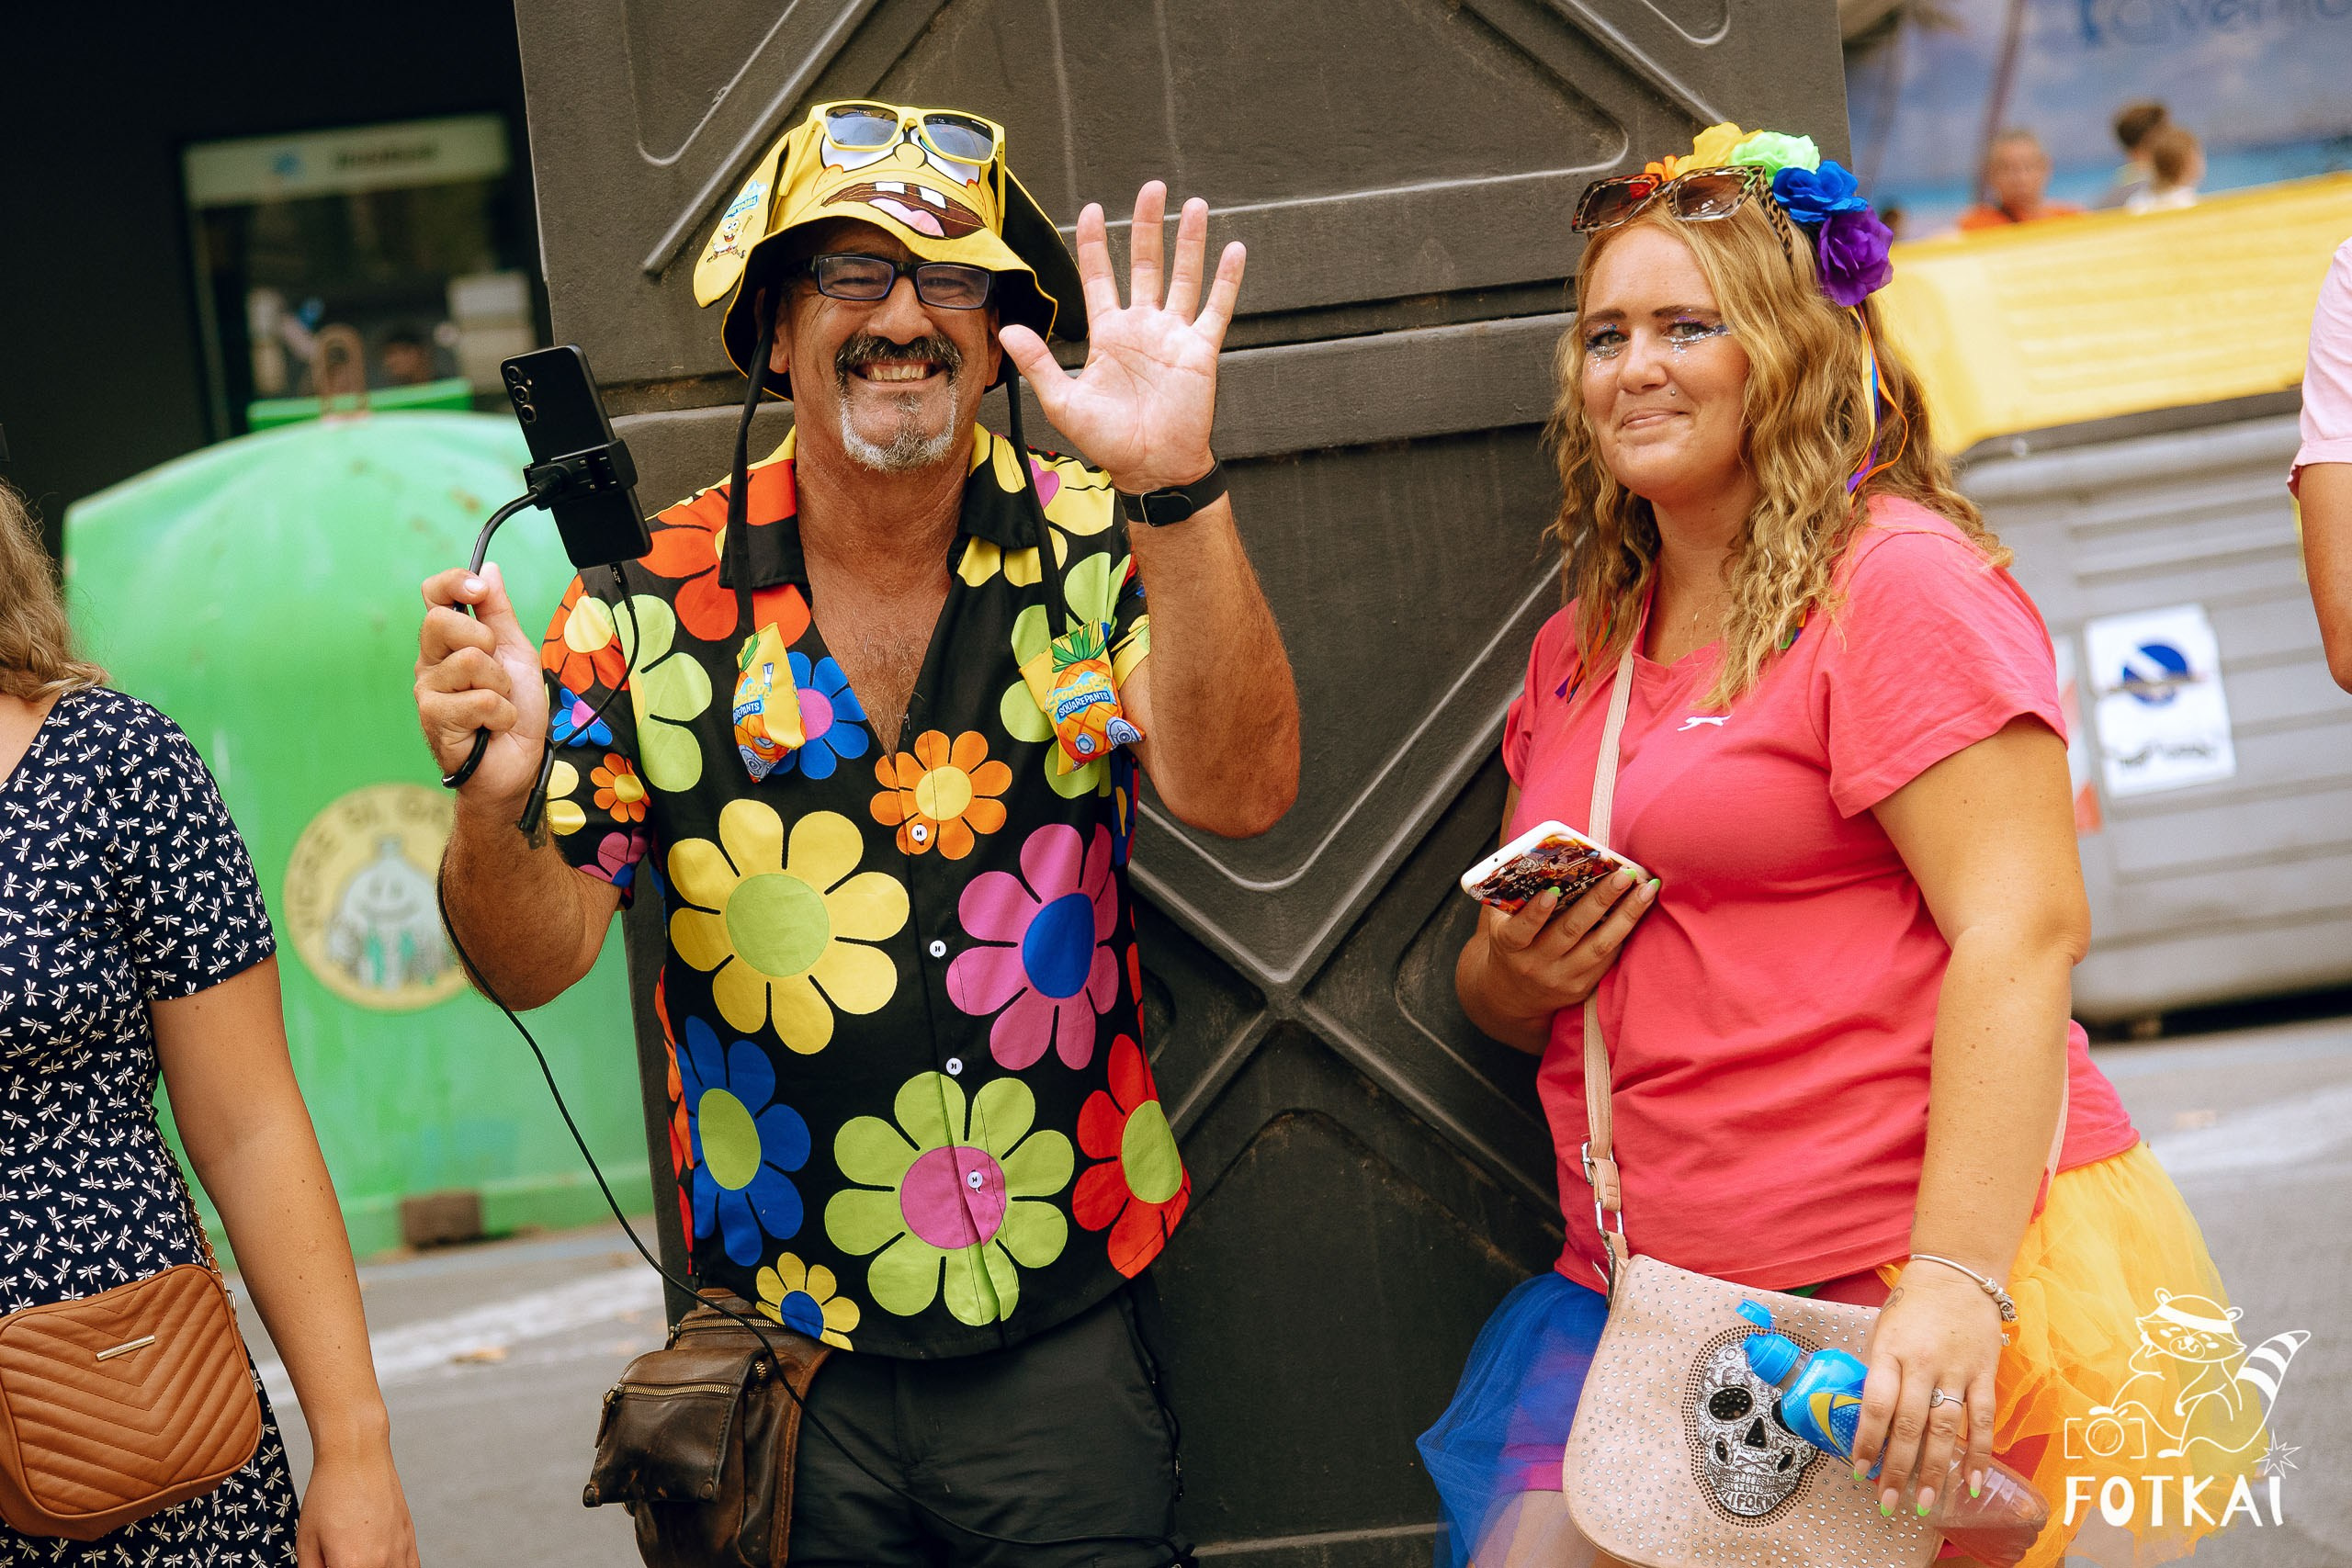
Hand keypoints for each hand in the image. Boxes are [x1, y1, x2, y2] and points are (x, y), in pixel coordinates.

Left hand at [296, 1445, 418, 1567]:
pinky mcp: (409, 1538)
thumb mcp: (305, 1541)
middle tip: (336, 1557)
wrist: (356, 1457)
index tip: (326, 1565)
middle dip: (349, 1567)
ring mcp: (399, 1550)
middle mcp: (381, 1561)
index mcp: (352, 1565)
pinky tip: (383, 1563)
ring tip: (358, 1557)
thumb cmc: (329, 1493)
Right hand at [415, 563, 546, 807]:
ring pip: (469, 662)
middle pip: (442, 621)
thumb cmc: (515, 710)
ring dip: (501, 687)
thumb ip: (499, 612)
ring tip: (500, 705)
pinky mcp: (435, 718)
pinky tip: (495, 726)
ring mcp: (429, 690)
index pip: (433, 594)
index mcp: (449, 641)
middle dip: (484, 642)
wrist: (517, 763)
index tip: (479, 589)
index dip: (453, 582)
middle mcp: (431, 661)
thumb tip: (489, 569)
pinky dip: (502, 714)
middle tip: (498, 671)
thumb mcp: (516, 652)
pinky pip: (480, 699)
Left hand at [999, 181, 1242, 494]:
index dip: (1093, 243)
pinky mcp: (1200, 351)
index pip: (1098, 277)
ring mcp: (1173, 336)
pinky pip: (1216, 308)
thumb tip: (1006, 330)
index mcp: (1107, 335)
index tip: (1091, 209)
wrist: (1151, 467)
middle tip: (1152, 187)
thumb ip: (1038, 362)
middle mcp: (1141, 327)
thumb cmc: (1108, 442)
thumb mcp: (1063, 402)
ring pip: (1183, 277)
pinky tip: (1234, 249)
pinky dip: (1226, 280)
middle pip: (1144, 263)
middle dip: (1147, 225)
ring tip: (1194, 205)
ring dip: (1189, 242)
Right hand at [1476, 870, 1657, 1023]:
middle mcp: (1535, 965)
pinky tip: (1639, 911)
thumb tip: (1529, 857)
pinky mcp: (1581, 988)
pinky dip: (1624, 933)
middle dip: (1600, 900)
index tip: (1553, 891)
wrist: (1511, 994)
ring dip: (1626, 916)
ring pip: (1598, 946)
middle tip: (1624, 875)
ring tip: (1645, 891)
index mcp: (1509, 946)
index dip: (1535, 913)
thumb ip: (1507, 897)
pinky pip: (1607, 959)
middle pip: (1570, 932)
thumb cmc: (1509, 946)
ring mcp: (1561, 978)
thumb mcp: (1498, 923)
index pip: (1521, 931)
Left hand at [1850, 1262, 2003, 1518]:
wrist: (1956, 1274)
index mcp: (1889, 1351)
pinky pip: (1982, 1420)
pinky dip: (1978, 1454)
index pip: (1876, 1403)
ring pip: (1945, 1428)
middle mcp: (1922, 1363)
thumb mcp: (1882, 1332)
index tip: (1859, 1471)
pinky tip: (1972, 1482)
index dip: (1867, 1440)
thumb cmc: (1910, 1306)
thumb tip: (1870, 1422)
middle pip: (1910, 1425)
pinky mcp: (1984, 1374)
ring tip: (1927, 1502)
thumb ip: (1879, 1373)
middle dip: (1898, 1469)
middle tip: (1889, 1503)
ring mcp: (1956, 1370)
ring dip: (1936, 1470)